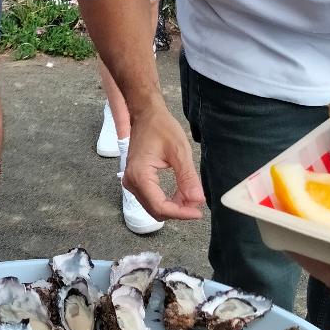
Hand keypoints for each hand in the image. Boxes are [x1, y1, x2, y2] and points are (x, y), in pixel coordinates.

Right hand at [122, 101, 204, 220]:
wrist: (145, 116)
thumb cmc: (161, 128)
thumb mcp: (180, 151)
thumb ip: (187, 177)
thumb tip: (197, 200)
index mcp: (140, 175)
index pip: (160, 206)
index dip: (180, 213)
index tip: (198, 212)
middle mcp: (131, 182)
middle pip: (156, 210)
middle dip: (178, 211)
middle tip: (198, 204)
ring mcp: (131, 182)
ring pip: (154, 207)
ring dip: (173, 207)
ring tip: (191, 198)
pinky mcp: (135, 181)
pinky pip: (151, 199)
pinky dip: (167, 201)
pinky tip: (181, 194)